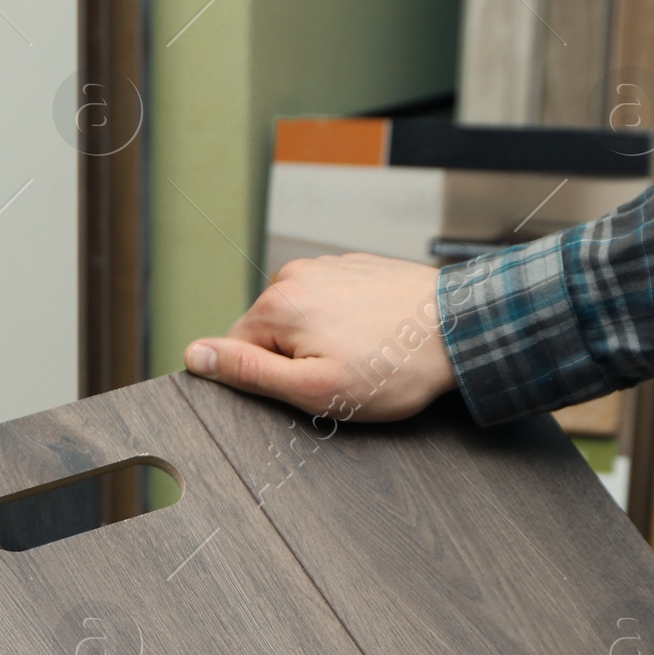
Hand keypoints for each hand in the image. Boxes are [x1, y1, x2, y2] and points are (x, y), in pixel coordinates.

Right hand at [183, 253, 455, 421]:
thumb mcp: (313, 388)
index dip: (269, 381)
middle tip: (342, 378)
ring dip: (323, 342)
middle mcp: (295, 275)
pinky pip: (332, 303)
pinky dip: (346, 324)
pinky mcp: (356, 266)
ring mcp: (328, 266)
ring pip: (302, 319)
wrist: (458, 329)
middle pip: (270, 333)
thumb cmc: (392, 367)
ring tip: (364, 357)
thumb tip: (195, 356)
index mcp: (277, 305)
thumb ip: (248, 372)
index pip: (237, 351)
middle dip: (297, 361)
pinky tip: (375, 338)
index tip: (308, 387)